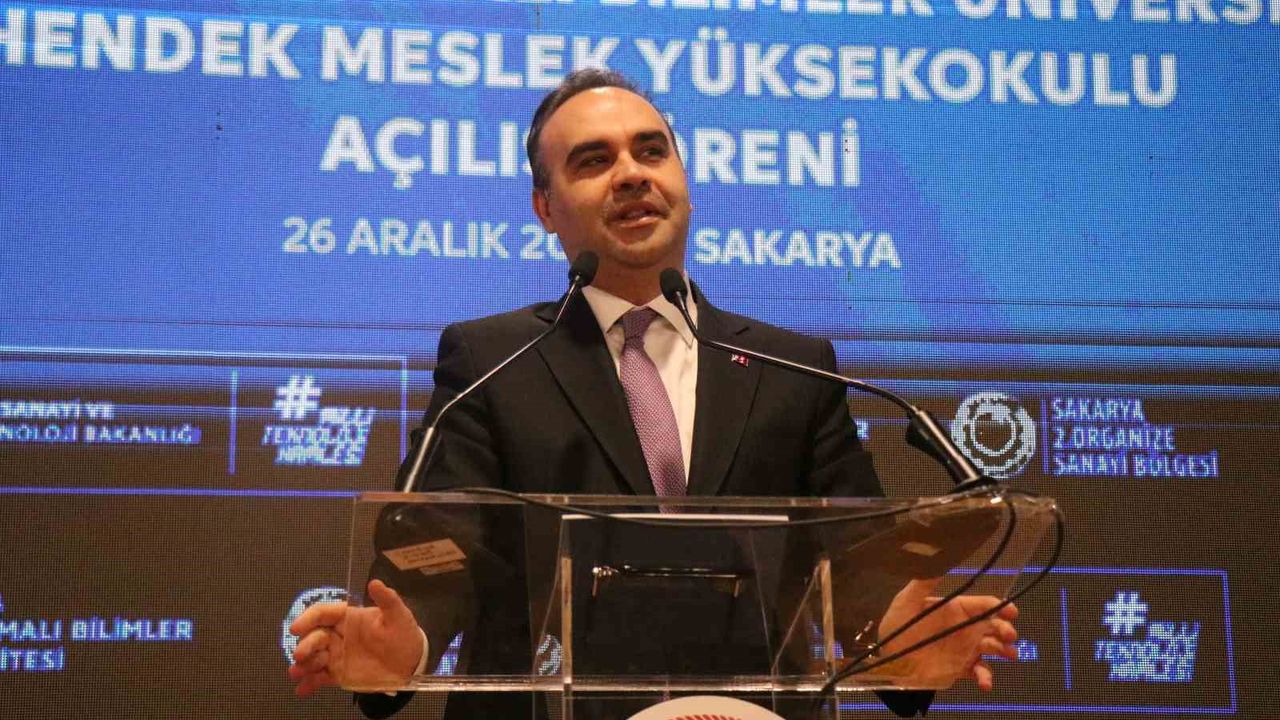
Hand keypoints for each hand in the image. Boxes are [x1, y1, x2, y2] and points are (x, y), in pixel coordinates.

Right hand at [288, 579, 424, 696]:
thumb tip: (374, 583)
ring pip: (312, 658)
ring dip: (303, 664)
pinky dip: (309, 684)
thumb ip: (387, 600)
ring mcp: (335, 655)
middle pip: (314, 637)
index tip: (296, 627)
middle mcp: (337, 635)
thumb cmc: (402, 634)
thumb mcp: (398, 615)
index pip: (322, 613)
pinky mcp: (337, 674)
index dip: (307, 619)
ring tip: (298, 672)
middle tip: (300, 654)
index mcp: (347, 617)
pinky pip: (319, 678)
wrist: (411, 663)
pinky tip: (302, 690)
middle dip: (304, 644)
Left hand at [874, 578, 1018, 690]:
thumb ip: (923, 583)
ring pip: (993, 648)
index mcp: (956, 609)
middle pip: (994, 625)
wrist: (890, 659)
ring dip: (1005, 651)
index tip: (1011, 612)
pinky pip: (980, 672)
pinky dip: (986, 677)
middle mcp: (965, 628)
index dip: (1000, 606)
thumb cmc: (898, 626)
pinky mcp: (961, 669)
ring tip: (1008, 655)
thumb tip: (938, 560)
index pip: (984, 604)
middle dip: (1006, 629)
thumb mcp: (906, 602)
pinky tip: (985, 683)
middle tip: (1009, 635)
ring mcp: (965, 649)